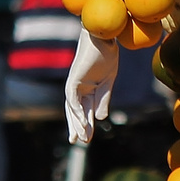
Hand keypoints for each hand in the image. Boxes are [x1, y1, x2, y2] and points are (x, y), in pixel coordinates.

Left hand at [64, 28, 118, 144]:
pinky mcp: (73, 79)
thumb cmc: (106, 56)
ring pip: (73, 107)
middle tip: (78, 142)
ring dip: (77, 122)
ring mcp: (75, 84)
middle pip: (75, 111)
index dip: (85, 124)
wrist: (102, 38)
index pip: (84, 110)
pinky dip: (76, 110)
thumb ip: (103, 100)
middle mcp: (78, 88)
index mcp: (87, 89)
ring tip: (82, 137)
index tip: (86, 139)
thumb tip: (100, 119)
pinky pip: (72, 97)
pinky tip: (80, 121)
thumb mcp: (107, 83)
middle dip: (77, 127)